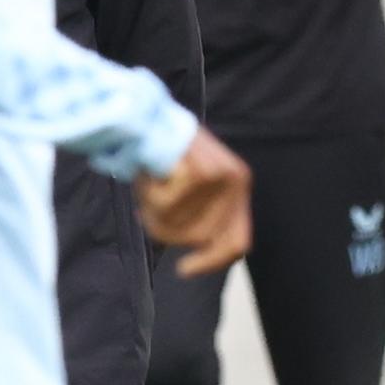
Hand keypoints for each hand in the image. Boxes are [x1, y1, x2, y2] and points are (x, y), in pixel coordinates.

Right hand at [132, 127, 251, 277]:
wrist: (146, 115)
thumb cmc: (165, 154)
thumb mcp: (190, 187)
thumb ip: (198, 216)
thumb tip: (198, 251)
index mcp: (238, 185)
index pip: (237, 243)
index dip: (211, 262)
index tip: (183, 270)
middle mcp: (236, 181)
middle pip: (200, 239)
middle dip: (167, 231)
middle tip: (147, 212)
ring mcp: (220, 177)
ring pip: (179, 226)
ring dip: (153, 213)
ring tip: (148, 185)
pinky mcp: (199, 172)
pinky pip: (166, 207)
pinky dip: (148, 196)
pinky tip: (149, 174)